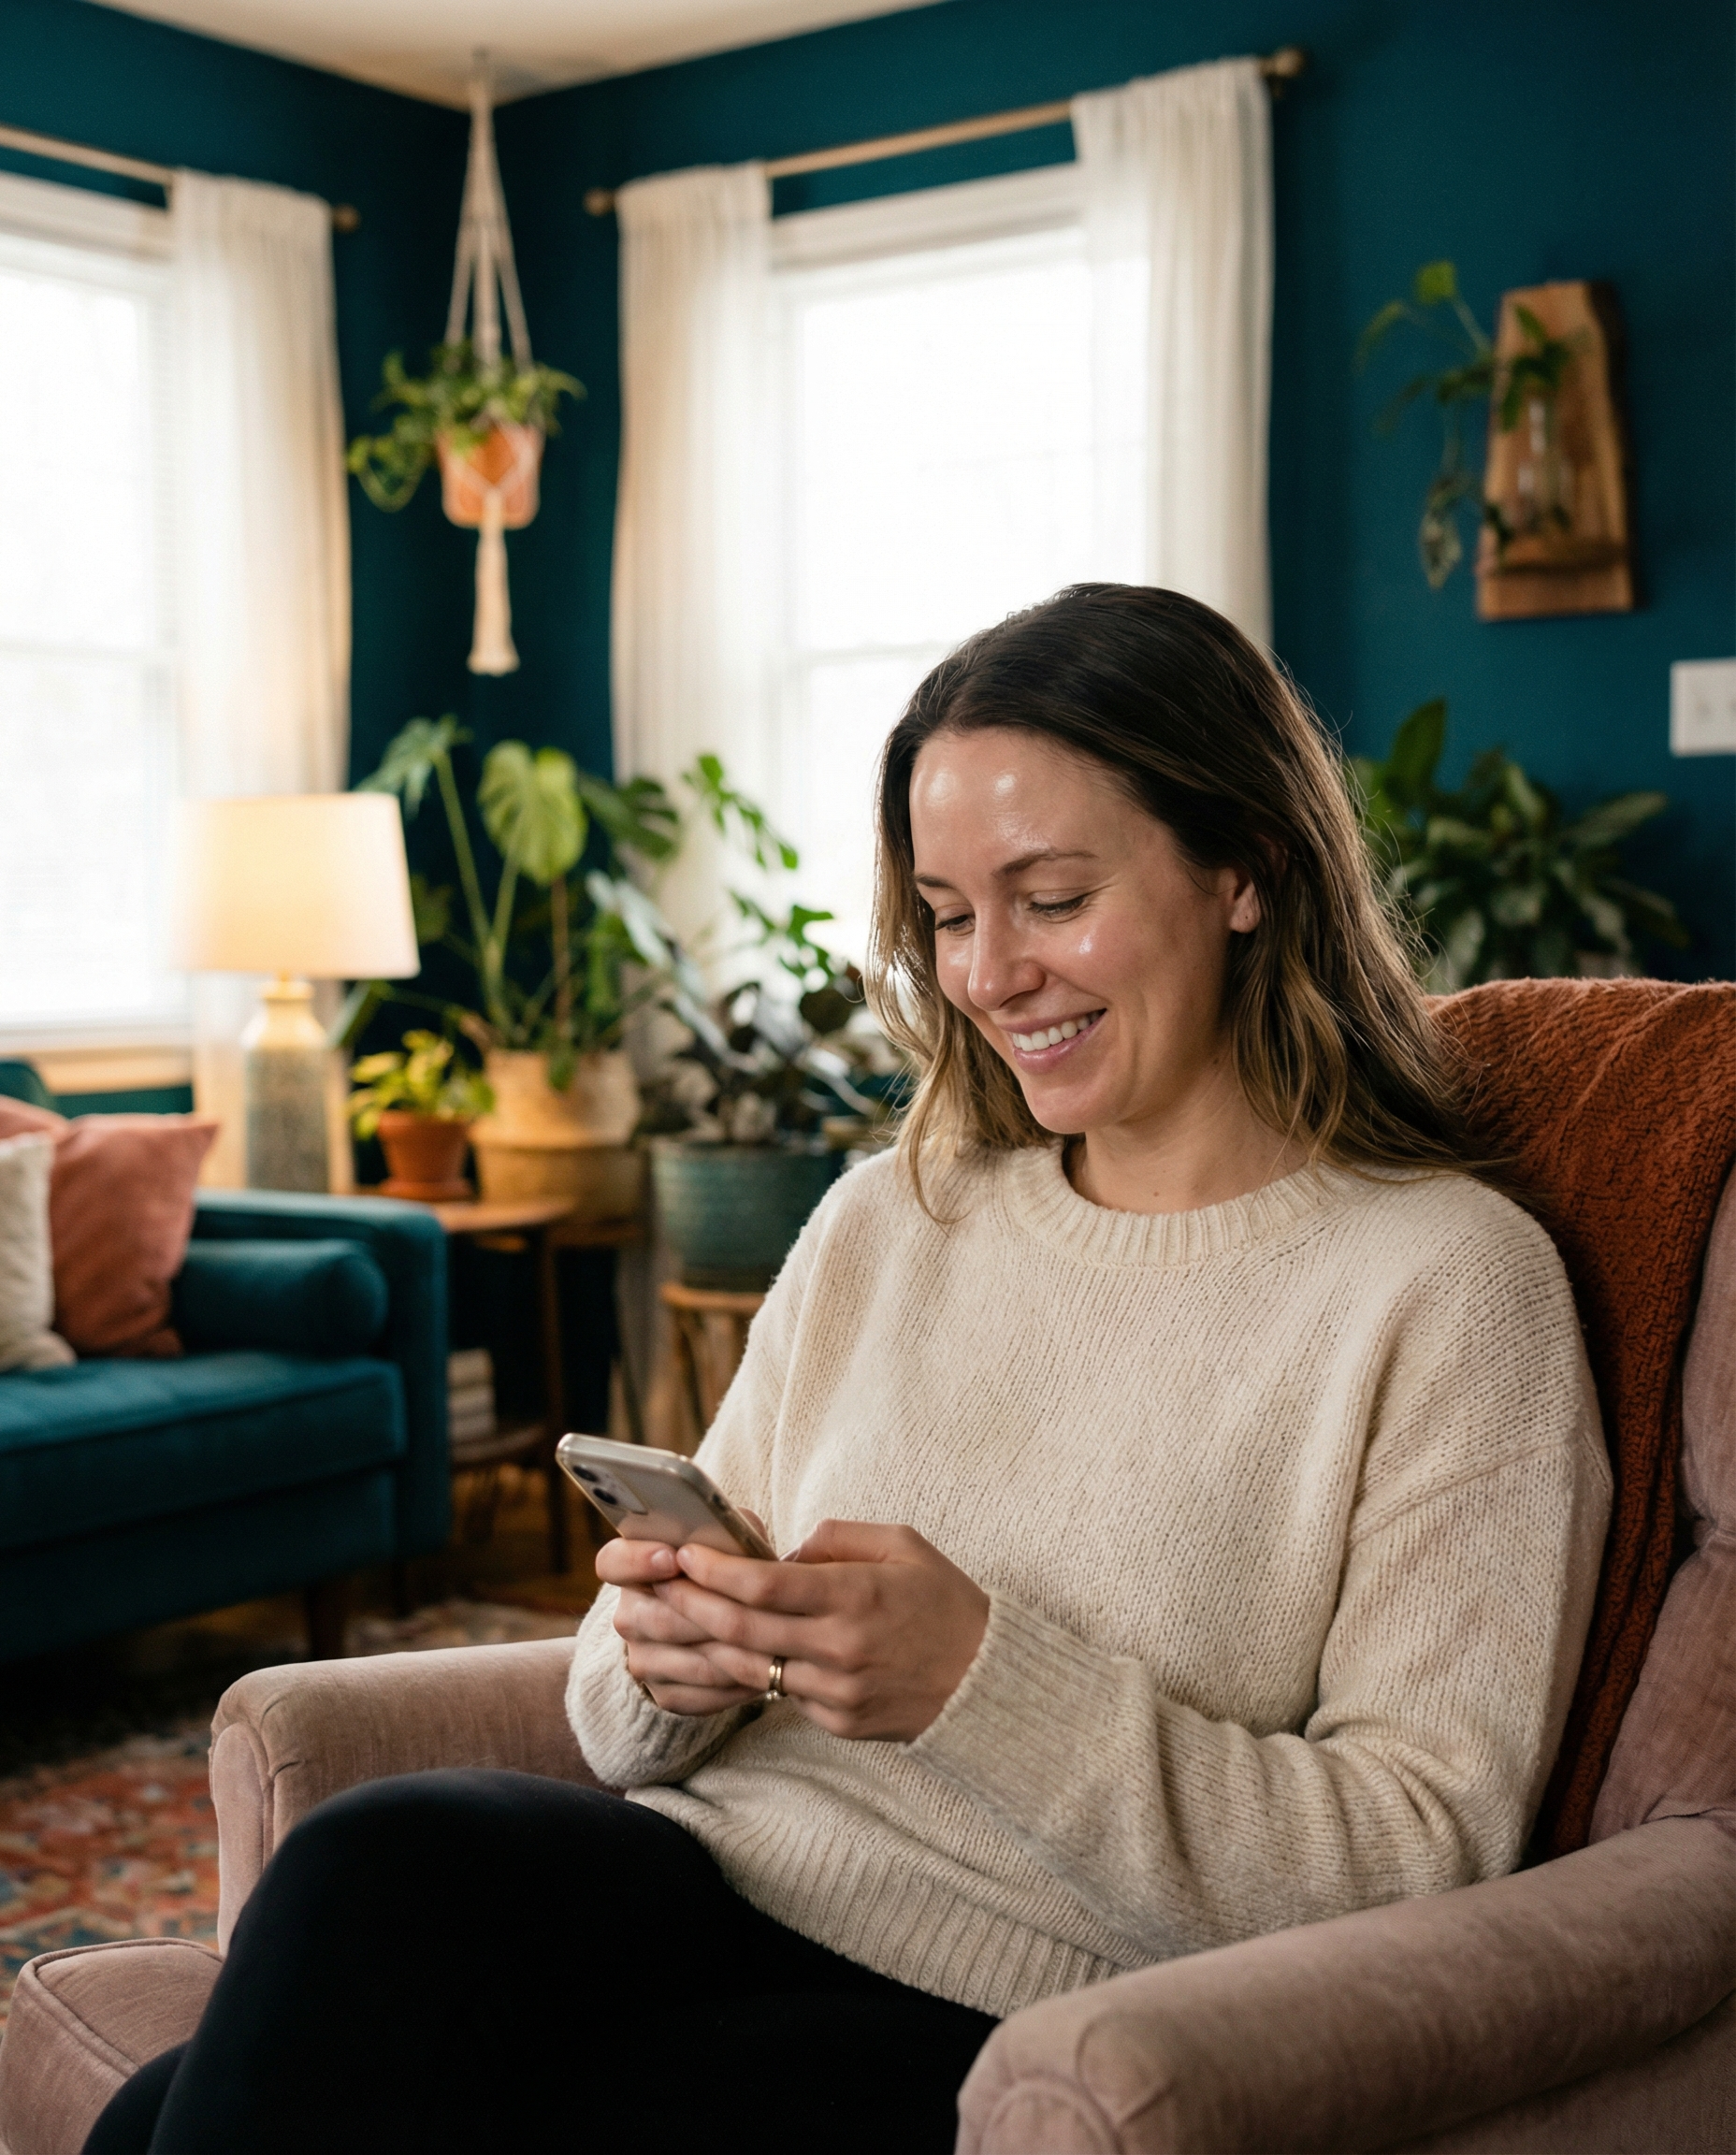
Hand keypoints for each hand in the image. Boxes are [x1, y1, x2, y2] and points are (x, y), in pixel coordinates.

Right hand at [599, 1529, 764, 1717]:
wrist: (713, 1619)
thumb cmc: (723, 1565)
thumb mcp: (723, 1539)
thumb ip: (723, 1532)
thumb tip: (733, 1534)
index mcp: (630, 1568)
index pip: (613, 1562)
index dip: (637, 1560)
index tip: (672, 1557)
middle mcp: (629, 1616)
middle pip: (660, 1619)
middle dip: (710, 1614)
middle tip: (752, 1608)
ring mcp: (642, 1658)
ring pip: (690, 1661)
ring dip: (733, 1653)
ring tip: (774, 1643)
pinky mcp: (663, 1693)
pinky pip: (701, 1695)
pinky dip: (736, 1685)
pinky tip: (765, 1671)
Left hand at [656, 1519, 990, 1742]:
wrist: (988, 1684)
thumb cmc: (945, 1603)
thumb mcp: (903, 1545)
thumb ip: (838, 1539)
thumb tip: (785, 1553)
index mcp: (856, 1597)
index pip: (766, 1584)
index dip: (716, 1570)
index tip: (686, 1554)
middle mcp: (840, 1648)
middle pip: (744, 1629)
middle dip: (692, 1605)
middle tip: (658, 1585)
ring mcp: (836, 1692)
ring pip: (751, 1669)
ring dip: (706, 1644)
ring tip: (673, 1621)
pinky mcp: (837, 1723)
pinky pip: (782, 1693)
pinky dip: (752, 1672)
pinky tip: (726, 1654)